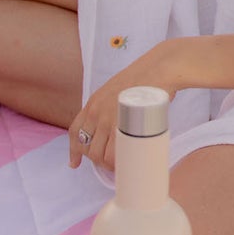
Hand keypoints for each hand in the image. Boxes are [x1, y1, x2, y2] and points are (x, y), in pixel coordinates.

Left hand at [69, 47, 173, 171]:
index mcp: (93, 103)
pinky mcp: (122, 126)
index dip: (74, 151)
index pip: (75, 131)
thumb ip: (110, 105)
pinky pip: (113, 155)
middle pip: (87, 148)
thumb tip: (114, 123)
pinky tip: (124, 165)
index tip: (74, 163)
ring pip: (98, 154)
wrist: (159, 69)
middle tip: (111, 163)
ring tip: (121, 165)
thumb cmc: (145, 79)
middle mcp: (95, 112)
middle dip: (97, 159)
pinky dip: (117, 165)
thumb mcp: (117, 89)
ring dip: (108, 164)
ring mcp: (107, 119)